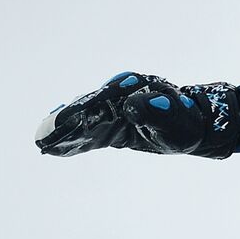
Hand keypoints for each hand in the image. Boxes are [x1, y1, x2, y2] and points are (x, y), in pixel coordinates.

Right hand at [34, 72, 239, 158]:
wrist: (196, 124)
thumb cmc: (189, 124)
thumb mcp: (178, 120)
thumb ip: (158, 111)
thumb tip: (133, 104)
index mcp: (135, 90)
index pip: (104, 102)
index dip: (83, 113)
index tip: (65, 123)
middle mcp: (121, 94)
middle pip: (88, 108)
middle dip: (66, 122)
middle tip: (43, 136)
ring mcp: (115, 108)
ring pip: (85, 119)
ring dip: (65, 131)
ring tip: (43, 143)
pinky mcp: (112, 124)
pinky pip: (90, 132)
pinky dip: (74, 140)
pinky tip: (54, 148)